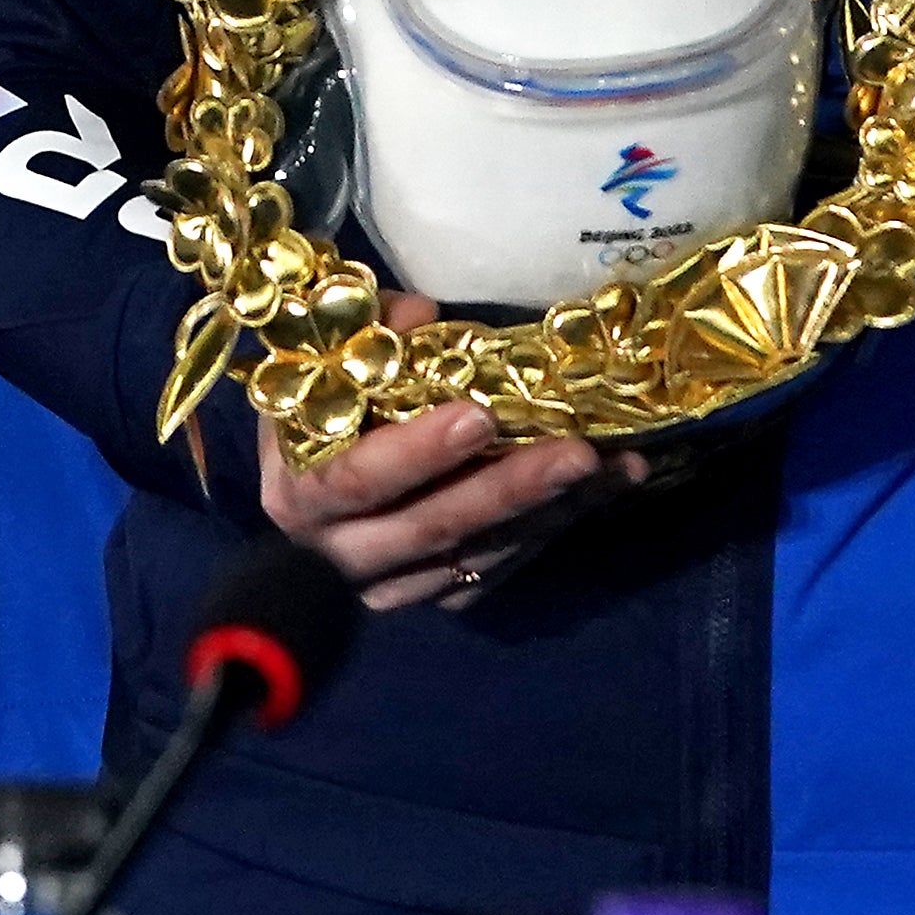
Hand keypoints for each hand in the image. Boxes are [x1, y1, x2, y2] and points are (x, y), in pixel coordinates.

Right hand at [256, 306, 635, 612]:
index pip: (359, 479)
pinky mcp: (430, 598)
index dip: (419, 452)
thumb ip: (370, 336)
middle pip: (434, 526)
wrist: (309, 484)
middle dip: (512, 488)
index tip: (482, 416)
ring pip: (477, 555)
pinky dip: (547, 532)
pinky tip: (595, 496)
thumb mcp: (326, 363)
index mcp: (300, 491)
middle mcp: (339, 550)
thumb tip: (422, 316)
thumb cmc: (319, 407)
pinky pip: (494, 571)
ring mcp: (388, 585)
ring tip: (614, 468)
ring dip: (550, 511)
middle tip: (580, 452)